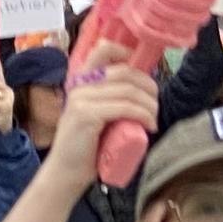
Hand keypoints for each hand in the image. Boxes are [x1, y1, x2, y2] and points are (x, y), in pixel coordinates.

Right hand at [41, 40, 156, 179]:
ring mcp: (81, 99)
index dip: (126, 52)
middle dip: (149, 87)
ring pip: (128, 91)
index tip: (145, 71)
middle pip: (125, 72)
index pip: (102, 49)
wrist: (67, 172)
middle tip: (155, 105)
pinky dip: (144, 115)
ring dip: (150, 105)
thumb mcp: (99, 113)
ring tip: (153, 119)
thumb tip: (144, 85)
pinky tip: (149, 126)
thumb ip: (111, 96)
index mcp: (81, 81)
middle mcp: (79, 85)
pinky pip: (125, 108)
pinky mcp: (86, 114)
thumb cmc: (88, 145)